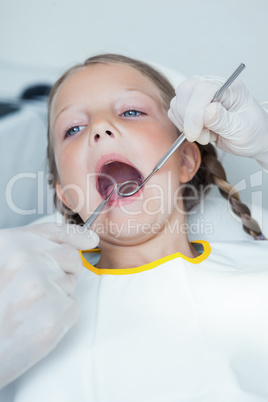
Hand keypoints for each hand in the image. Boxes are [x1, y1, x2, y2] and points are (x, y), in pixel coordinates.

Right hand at [0, 223, 98, 388]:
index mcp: (10, 244)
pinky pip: (72, 308)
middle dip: (63, 272)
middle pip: (71, 258)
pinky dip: (59, 317)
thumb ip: (29, 249)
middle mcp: (26, 262)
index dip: (75, 236)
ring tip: (27, 309)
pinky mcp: (52, 320)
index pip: (53, 232)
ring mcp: (41, 289)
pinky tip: (33, 324)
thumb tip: (81, 241)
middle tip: (33, 291)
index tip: (89, 240)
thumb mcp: (2, 262)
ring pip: (71, 284)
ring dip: (57, 296)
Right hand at [168, 75, 267, 169]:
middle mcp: (211, 85)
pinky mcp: (190, 106)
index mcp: (227, 85)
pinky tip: (201, 132)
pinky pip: (175, 113)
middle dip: (188, 119)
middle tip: (204, 135)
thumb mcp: (241, 129)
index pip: (202, 90)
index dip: (194, 113)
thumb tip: (207, 111)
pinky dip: (183, 127)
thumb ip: (223, 120)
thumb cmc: (252, 131)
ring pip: (177, 103)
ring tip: (207, 134)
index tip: (195, 134)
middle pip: (184, 92)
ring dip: (187, 125)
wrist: (252, 138)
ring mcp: (199, 95)